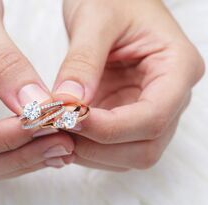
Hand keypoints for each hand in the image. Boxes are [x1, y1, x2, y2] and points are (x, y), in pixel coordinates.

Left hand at [53, 0, 204, 170]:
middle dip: (98, 147)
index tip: (70, 120)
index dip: (110, 128)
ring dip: (90, 152)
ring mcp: (148, 108)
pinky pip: (113, 148)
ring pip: (129, 154)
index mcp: (177, 68)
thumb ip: (82, 61)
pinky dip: (87, 148)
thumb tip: (68, 102)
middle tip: (58, 131)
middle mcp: (170, 96)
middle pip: (145, 147)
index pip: (153, 117)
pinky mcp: (127, 114)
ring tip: (57, 131)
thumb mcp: (96, 19)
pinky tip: (65, 132)